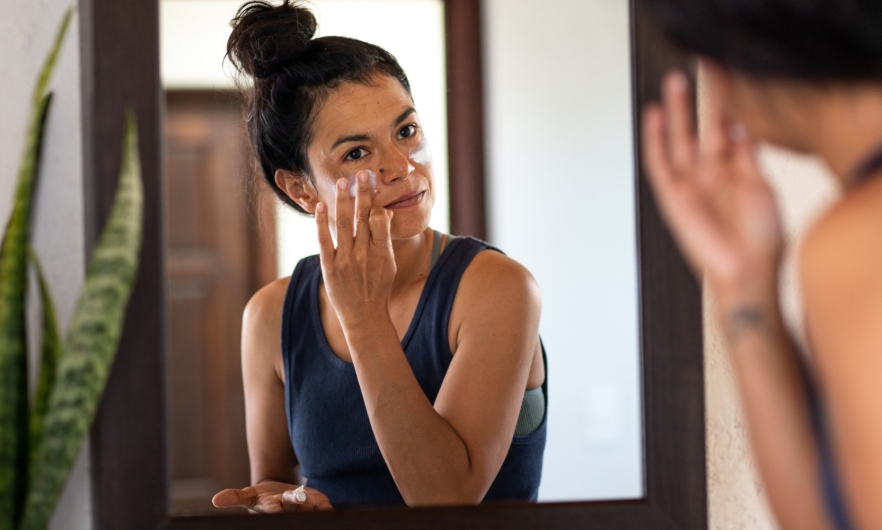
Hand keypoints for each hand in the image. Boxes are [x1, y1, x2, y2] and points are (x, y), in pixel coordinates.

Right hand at [212, 481, 332, 512]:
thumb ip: (234, 497)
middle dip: (296, 502)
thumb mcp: (248, 496)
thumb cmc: (262, 497)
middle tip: (298, 498)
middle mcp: (288, 510)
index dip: (275, 510)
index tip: (275, 509)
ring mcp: (303, 508)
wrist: (281, 496)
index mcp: (271, 507)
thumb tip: (216, 500)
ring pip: (309, 506)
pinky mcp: (317, 503)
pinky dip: (326, 508)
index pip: (272, 510)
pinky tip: (329, 509)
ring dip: (312, 505)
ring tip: (314, 503)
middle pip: (292, 506)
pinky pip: (324, 507)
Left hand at [316, 171, 396, 329]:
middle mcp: (364, 254)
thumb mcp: (389, 264)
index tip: (372, 184)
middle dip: (363, 193)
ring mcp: (346, 261)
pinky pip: (325, 240)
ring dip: (343, 201)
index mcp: (382, 252)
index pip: (379, 220)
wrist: (364, 317)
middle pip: (363, 217)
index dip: (375, 201)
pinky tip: (321, 206)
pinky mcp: (330, 267)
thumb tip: (384, 212)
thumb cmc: (378, 288)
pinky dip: (322, 223)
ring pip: (344, 224)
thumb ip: (385, 238)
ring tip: (343, 181)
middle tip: (363, 173)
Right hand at [642, 71, 783, 300]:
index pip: (724, 130)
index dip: (723, 105)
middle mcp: (708, 176)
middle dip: (694, 103)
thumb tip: (740, 126)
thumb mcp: (761, 188)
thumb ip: (747, 157)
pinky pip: (658, 164)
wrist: (747, 271)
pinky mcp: (672, 197)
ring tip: (673, 83)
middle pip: (698, 130)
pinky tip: (654, 117)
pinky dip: (654, 140)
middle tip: (690, 74)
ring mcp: (689, 185)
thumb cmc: (760, 239)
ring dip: (675, 113)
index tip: (724, 78)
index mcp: (732, 173)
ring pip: (678, 141)